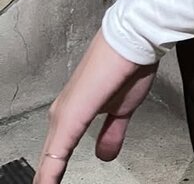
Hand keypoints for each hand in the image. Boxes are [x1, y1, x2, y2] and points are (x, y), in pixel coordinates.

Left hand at [35, 28, 157, 182]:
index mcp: (74, 111)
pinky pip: (55, 155)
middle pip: (48, 158)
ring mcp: (63, 115)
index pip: (57, 152)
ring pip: (48, 159)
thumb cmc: (129, 64)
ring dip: (46, 179)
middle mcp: (62, 112)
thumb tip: (105, 154)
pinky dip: (49, 176)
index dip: (54, 174)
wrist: (135, 38)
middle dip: (46, 179)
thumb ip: (112, 132)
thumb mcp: (124, 108)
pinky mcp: (69, 117)